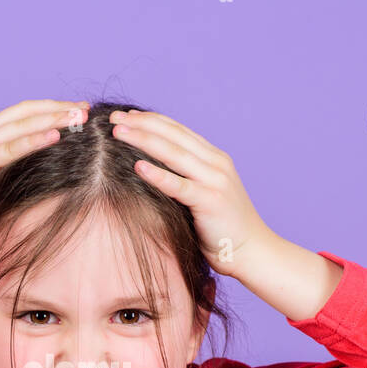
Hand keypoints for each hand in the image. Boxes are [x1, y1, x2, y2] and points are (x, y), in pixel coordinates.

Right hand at [0, 99, 89, 232]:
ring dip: (55, 118)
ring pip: (25, 124)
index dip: (50, 108)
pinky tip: (57, 134)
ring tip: (81, 117)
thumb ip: (1, 167)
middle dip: (59, 107)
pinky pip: (14, 146)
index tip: (75, 110)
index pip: (23, 113)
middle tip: (87, 109)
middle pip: (28, 111)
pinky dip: (37, 138)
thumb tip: (26, 173)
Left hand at [109, 109, 272, 277]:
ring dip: (143, 140)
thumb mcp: (204, 194)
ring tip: (118, 133)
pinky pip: (179, 186)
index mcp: (214, 158)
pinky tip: (138, 166)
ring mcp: (215, 180)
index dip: (151, 120)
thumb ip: (186, 179)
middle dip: (141, 124)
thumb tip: (150, 171)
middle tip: (113, 118)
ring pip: (174, 153)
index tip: (126, 115)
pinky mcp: (211, 201)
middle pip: (173, 136)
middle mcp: (216, 163)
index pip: (178, 131)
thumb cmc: (222, 229)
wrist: (253, 252)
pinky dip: (158, 175)